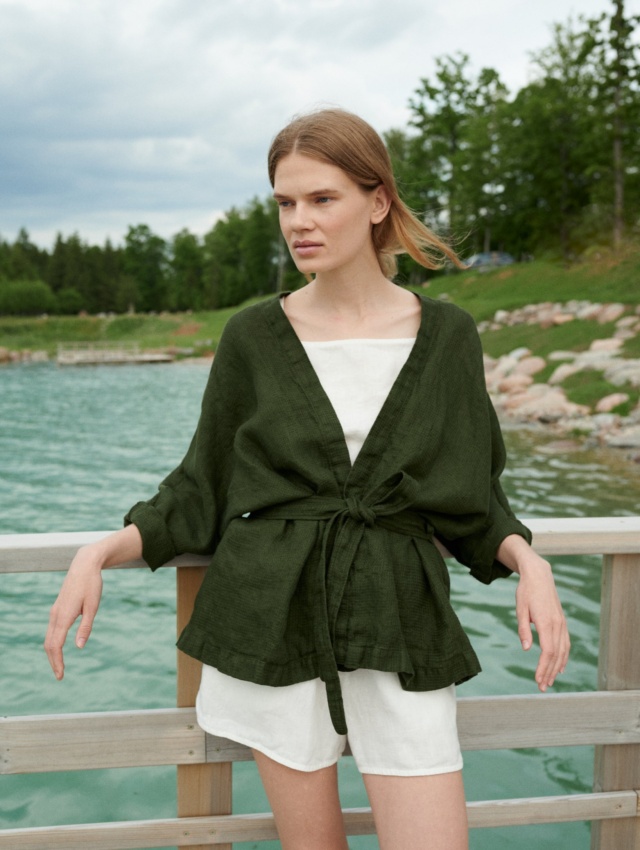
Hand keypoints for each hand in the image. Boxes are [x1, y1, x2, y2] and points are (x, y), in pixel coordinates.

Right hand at [44, 546, 103, 679]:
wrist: (84, 565)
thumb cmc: (91, 585)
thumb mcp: (93, 606)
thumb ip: (86, 627)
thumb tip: (79, 647)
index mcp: (64, 616)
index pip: (55, 645)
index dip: (57, 662)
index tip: (61, 675)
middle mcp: (55, 615)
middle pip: (49, 644)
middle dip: (53, 661)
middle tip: (60, 676)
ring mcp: (54, 611)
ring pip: (48, 637)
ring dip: (52, 653)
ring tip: (59, 666)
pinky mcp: (57, 608)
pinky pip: (51, 630)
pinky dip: (52, 643)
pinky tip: (59, 648)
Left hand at [497, 534, 569, 691]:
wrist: (539, 575)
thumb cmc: (526, 591)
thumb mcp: (520, 609)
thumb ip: (523, 629)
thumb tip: (527, 649)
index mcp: (546, 622)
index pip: (547, 652)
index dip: (543, 668)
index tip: (537, 680)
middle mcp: (557, 625)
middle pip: (556, 655)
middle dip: (549, 673)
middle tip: (542, 687)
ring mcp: (562, 624)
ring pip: (563, 651)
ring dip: (556, 668)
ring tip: (549, 681)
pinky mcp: (561, 622)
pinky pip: (565, 643)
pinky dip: (563, 657)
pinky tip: (559, 667)